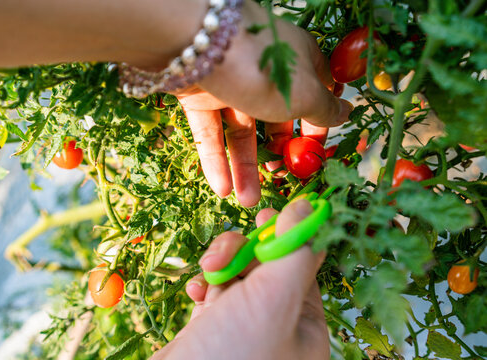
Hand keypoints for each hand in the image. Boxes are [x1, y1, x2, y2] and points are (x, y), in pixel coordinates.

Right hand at [151, 199, 328, 359]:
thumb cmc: (231, 358)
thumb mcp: (273, 300)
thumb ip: (294, 251)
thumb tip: (309, 209)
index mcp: (305, 327)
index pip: (305, 266)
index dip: (289, 236)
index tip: (270, 213)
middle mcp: (278, 328)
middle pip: (268, 266)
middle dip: (245, 251)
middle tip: (228, 249)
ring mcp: (244, 329)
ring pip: (239, 275)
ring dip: (222, 265)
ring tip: (208, 273)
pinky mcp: (214, 330)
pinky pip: (215, 293)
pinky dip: (205, 285)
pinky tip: (196, 290)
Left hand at [176, 0, 352, 206]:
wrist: (196, 44)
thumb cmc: (264, 68)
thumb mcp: (304, 94)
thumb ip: (324, 109)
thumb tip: (346, 113)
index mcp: (296, 62)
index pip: (313, 93)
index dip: (317, 124)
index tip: (315, 153)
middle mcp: (263, 72)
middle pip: (275, 118)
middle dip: (277, 154)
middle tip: (279, 181)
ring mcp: (231, 84)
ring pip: (240, 132)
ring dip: (244, 168)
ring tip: (247, 201)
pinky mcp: (200, 96)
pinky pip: (212, 132)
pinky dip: (216, 160)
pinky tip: (222, 189)